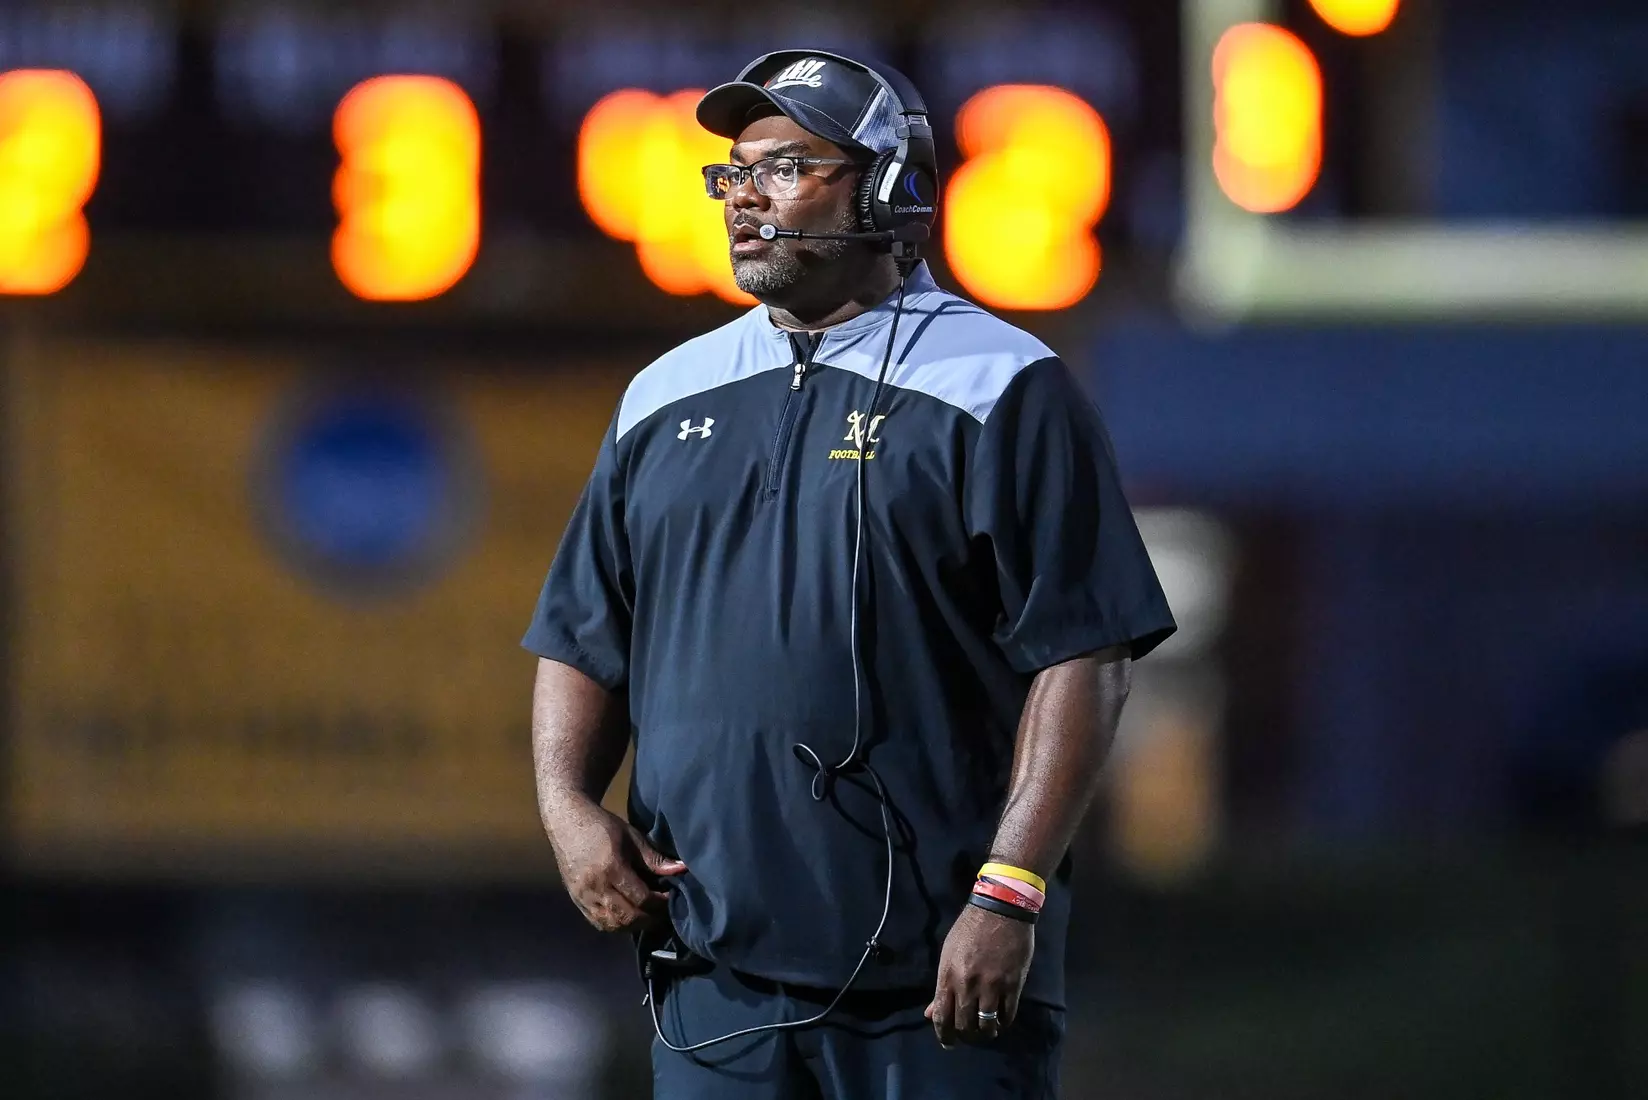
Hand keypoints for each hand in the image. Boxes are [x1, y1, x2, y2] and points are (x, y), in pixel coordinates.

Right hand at [544, 796, 686, 932]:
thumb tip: (681, 870)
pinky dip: (617, 925)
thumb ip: (655, 858)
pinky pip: (599, 923)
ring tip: (649, 916)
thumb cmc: (602, 825)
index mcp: (611, 868)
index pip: (641, 898)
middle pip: (627, 917)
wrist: (566, 822)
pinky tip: (629, 918)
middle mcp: (595, 887)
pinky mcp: (576, 901)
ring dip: (634, 926)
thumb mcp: (632, 837)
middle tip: (664, 913)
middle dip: (650, 919)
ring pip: (612, 924)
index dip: (660, 903)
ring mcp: (582, 897)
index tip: (673, 898)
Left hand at [924, 903, 1034, 1046]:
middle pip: (964, 1025)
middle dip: (964, 1036)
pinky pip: (1007, 1015)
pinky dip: (1003, 1023)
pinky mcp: (1013, 984)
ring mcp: (992, 986)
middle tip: (968, 1036)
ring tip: (985, 1031)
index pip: (941, 1016)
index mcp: (948, 976)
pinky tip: (1000, 1020)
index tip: (948, 1042)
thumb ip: (942, 986)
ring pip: (986, 1025)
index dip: (944, 1035)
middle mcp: (968, 984)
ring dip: (985, 1033)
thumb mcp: (948, 953)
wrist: (1001, 909)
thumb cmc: (970, 929)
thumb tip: (930, 1012)